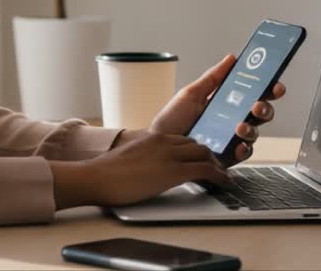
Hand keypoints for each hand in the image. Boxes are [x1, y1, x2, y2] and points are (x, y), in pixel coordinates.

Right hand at [50, 133, 229, 208]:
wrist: (97, 178)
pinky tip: (223, 182)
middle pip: (198, 144)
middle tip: (216, 168)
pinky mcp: (173, 171)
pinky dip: (219, 176)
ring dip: (216, 165)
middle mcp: (164, 141)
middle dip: (210, 156)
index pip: (184, 139)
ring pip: (205, 153)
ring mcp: (169, 155)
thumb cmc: (107, 174)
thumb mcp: (131, 158)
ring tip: (221, 176)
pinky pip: (205, 170)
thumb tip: (151, 170)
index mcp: (153, 137)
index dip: (196, 151)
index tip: (202, 160)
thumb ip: (145, 158)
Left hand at [146, 54, 285, 164]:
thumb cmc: (172, 120)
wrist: (158, 147)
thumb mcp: (191, 94)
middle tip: (258, 105)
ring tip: (240, 126)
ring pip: (254, 133)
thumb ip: (213, 77)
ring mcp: (230, 139)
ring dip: (252, 128)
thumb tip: (232, 58)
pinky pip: (243, 154)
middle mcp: (232, 121)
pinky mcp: (226, 157)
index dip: (267, 88)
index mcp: (226, 103)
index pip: (253, 94)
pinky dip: (244, 149)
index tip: (274, 83)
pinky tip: (238, 145)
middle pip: (259, 113)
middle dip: (265, 107)